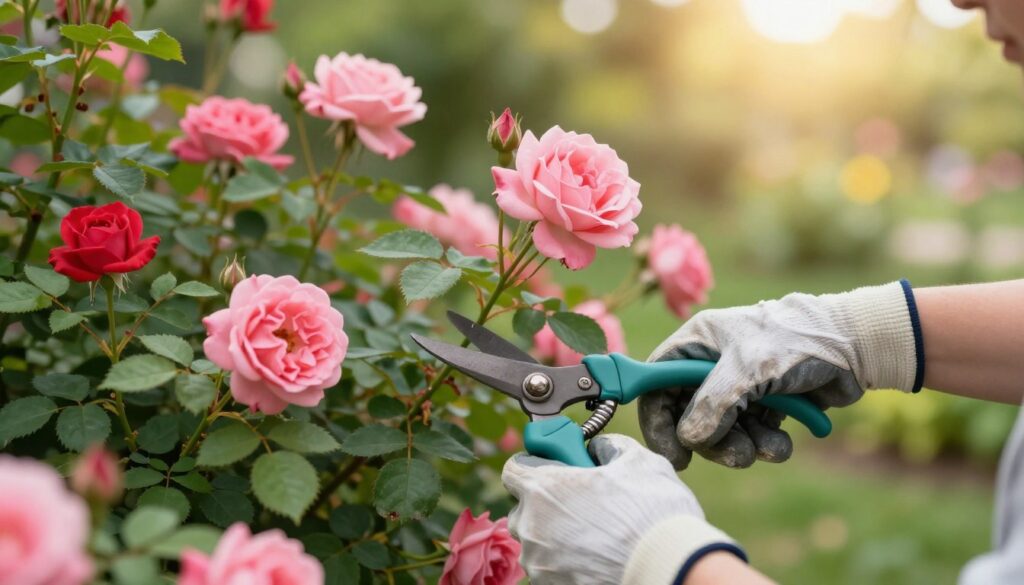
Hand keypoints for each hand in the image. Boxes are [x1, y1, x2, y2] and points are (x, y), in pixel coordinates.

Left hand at [501, 434, 742, 584]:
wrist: (671, 567)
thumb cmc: (654, 514)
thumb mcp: (637, 461)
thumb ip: (607, 446)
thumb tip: (597, 449)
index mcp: (544, 488)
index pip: (513, 469)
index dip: (534, 464)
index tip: (554, 467)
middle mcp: (532, 526)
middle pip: (522, 507)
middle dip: (544, 502)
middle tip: (579, 501)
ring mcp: (539, 561)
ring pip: (534, 540)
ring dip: (553, 532)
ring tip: (592, 531)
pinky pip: (547, 566)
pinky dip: (563, 559)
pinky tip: (594, 554)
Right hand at [639, 281, 920, 469]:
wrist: (856, 346)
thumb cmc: (796, 341)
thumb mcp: (748, 368)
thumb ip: (712, 404)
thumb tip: (689, 438)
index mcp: (697, 344)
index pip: (657, 384)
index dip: (658, 420)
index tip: (674, 455)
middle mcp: (712, 366)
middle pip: (688, 417)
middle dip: (712, 442)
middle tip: (735, 455)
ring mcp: (739, 388)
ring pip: (721, 434)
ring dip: (743, 448)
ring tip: (768, 448)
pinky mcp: (764, 406)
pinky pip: (751, 437)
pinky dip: (766, 446)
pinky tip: (784, 442)